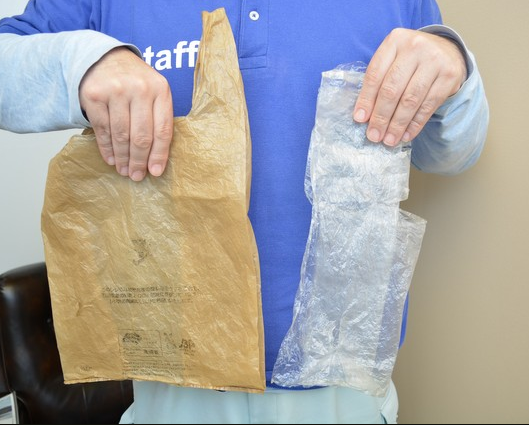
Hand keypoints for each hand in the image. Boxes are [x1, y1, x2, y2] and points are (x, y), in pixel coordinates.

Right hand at [79, 47, 172, 180]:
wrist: (104, 58)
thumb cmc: (134, 82)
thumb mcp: (154, 92)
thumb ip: (158, 118)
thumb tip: (156, 159)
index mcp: (160, 89)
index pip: (163, 130)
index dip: (160, 154)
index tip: (156, 172)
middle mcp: (140, 88)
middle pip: (142, 136)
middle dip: (139, 161)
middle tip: (136, 176)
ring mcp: (116, 90)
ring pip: (121, 135)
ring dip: (123, 158)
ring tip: (124, 171)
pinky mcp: (94, 95)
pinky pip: (103, 129)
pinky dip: (107, 148)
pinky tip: (111, 159)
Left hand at [353, 28, 466, 145]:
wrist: (446, 50)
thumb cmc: (410, 60)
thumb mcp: (392, 60)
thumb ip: (378, 82)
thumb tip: (364, 116)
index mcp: (395, 41)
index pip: (375, 74)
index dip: (366, 99)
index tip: (360, 119)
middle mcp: (416, 47)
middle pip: (392, 89)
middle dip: (381, 116)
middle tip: (374, 135)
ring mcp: (435, 60)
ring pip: (410, 100)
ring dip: (397, 124)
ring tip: (389, 140)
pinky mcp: (450, 75)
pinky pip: (428, 106)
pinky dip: (415, 124)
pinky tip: (406, 135)